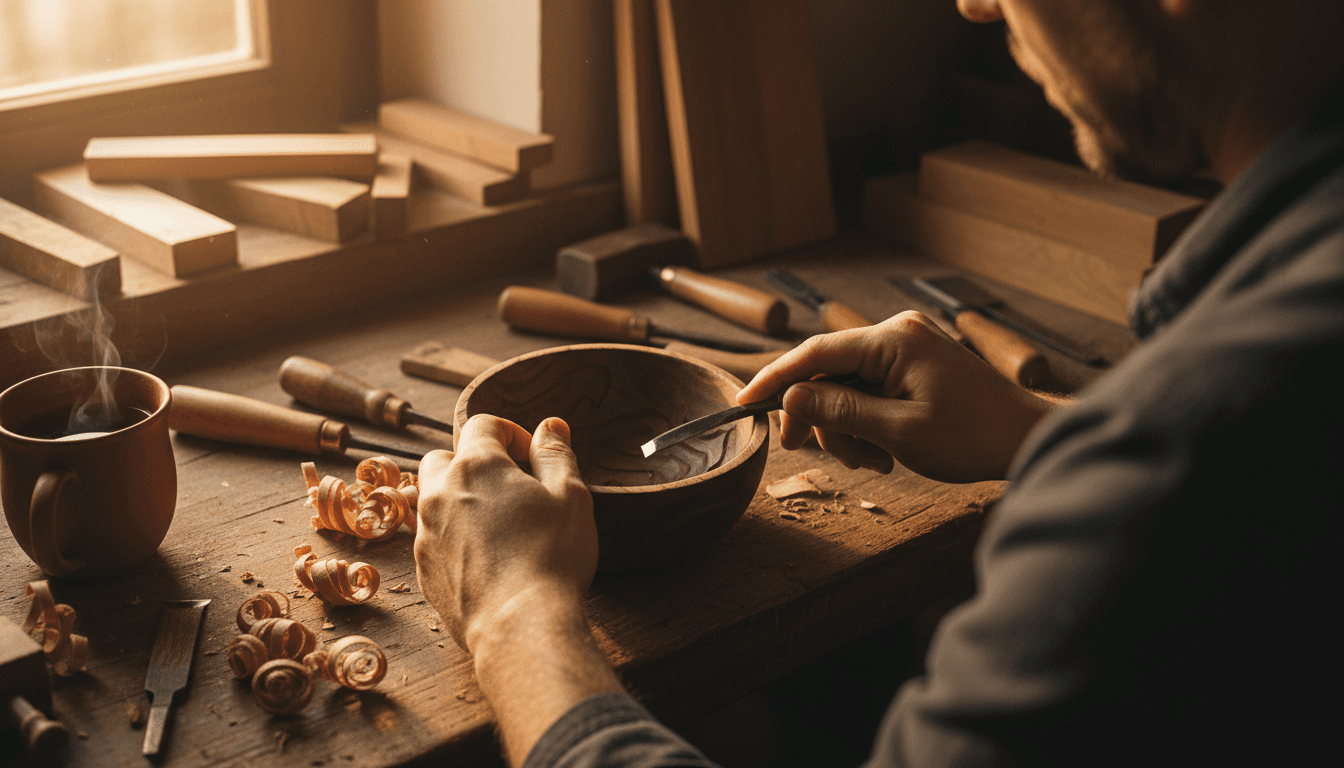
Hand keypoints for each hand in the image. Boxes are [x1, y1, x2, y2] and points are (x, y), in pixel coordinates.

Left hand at [414, 414, 596, 654]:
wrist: (520, 625)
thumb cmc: (552, 557)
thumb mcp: (570, 495)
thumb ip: (556, 454)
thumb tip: (550, 426)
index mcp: (476, 466)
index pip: (483, 424)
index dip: (512, 433)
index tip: (533, 457)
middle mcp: (440, 493)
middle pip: (445, 457)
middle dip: (473, 463)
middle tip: (509, 488)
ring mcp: (426, 533)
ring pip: (434, 499)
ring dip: (460, 500)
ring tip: (498, 524)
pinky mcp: (423, 569)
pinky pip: (433, 538)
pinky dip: (454, 537)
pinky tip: (488, 558)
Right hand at [737, 311, 1058, 483]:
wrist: (1026, 439)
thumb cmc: (973, 436)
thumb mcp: (898, 432)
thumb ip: (840, 413)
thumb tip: (791, 399)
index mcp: (894, 340)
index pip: (815, 353)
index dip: (775, 380)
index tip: (743, 404)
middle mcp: (897, 333)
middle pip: (827, 373)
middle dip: (818, 419)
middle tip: (809, 454)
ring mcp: (906, 348)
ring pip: (845, 388)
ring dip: (846, 429)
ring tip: (873, 462)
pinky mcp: (912, 366)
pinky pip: (868, 391)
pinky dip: (866, 423)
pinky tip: (885, 452)